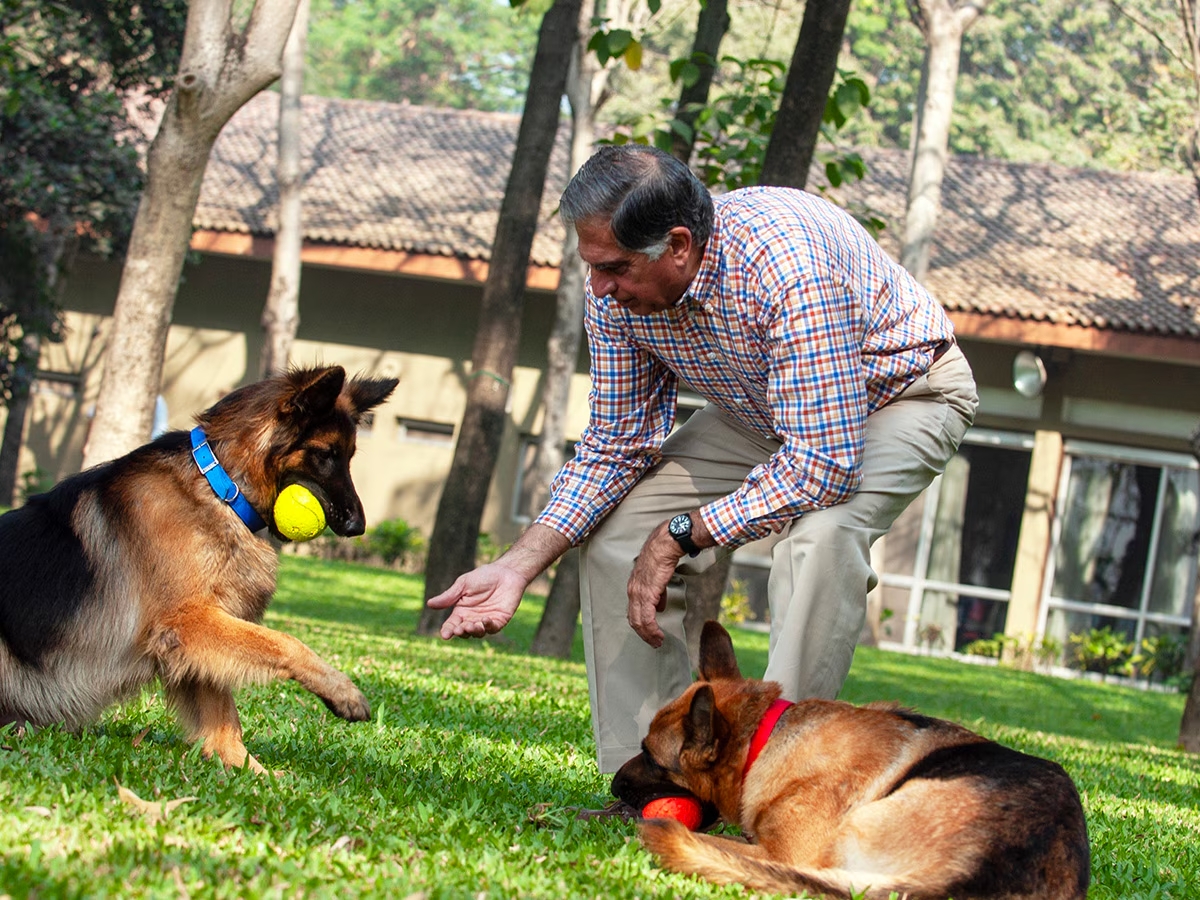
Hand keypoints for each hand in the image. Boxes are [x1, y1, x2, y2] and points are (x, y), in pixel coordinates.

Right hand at [426, 561, 527, 638]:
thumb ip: (449, 596)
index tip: (445, 635)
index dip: (448, 631)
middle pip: (464, 631)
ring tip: (471, 625)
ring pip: (478, 633)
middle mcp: (472, 618)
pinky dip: (488, 626)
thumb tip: (429, 604)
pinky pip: (493, 628)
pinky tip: (485, 619)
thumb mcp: (463, 584)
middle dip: (461, 631)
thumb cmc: (483, 576)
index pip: (452, 624)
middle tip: (459, 629)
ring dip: (474, 631)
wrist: (506, 572)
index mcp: (461, 611)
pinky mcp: (500, 620)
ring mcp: (486, 621)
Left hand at [626, 523, 686, 648]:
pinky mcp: (647, 594)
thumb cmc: (663, 557)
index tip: (650, 633)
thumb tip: (659, 607)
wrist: (665, 545)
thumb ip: (657, 593)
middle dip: (643, 634)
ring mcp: (638, 593)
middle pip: (633, 619)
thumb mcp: (657, 578)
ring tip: (657, 642)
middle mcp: (632, 591)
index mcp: (634, 587)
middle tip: (653, 643)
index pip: (633, 611)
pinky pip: (647, 618)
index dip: (641, 624)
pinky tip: (659, 635)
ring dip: (648, 635)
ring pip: (639, 621)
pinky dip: (652, 630)